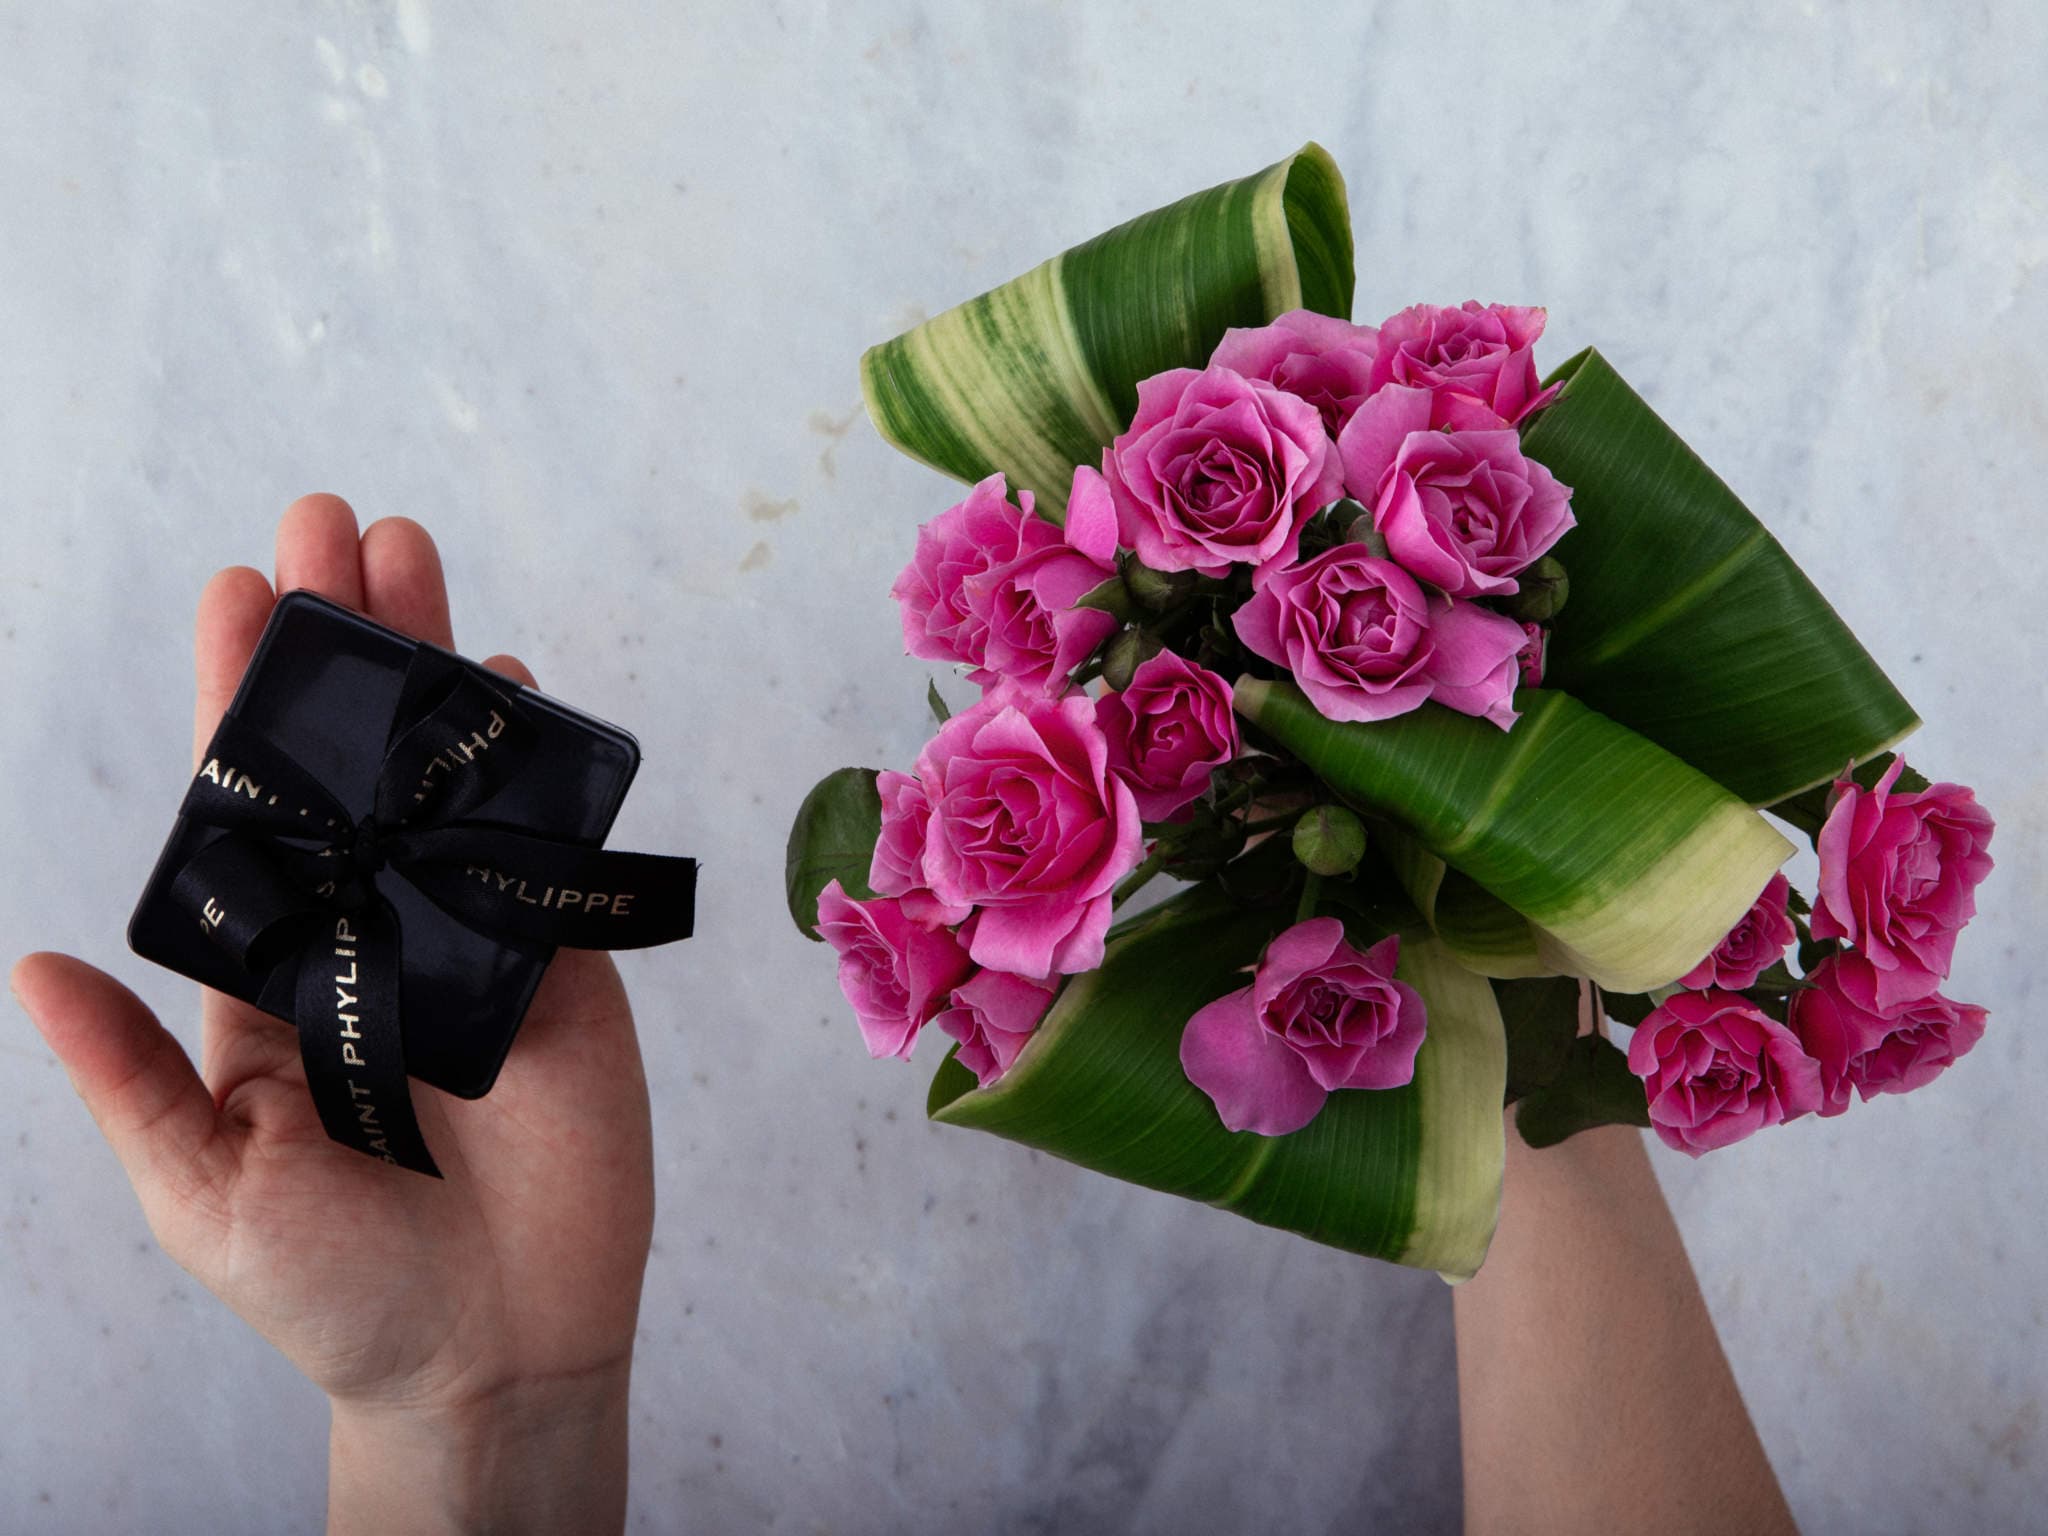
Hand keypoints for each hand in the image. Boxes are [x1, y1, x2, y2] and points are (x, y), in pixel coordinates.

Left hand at [13, 496, 649, 1534]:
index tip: (236, 588)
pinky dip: (536, 764)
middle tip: (334, 518)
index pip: (253, 810)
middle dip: (342, 641)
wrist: (490, 1353)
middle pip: (356, 763)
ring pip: (451, 779)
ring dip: (436, 668)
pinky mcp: (562, 967)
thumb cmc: (334, 1290)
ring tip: (414, 553)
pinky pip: (545, 847)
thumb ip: (133, 1076)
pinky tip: (515, 680)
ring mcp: (473, 940)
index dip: (239, 699)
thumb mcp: (204, 1190)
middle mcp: (372, 932)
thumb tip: (34, 965)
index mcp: (274, 973)